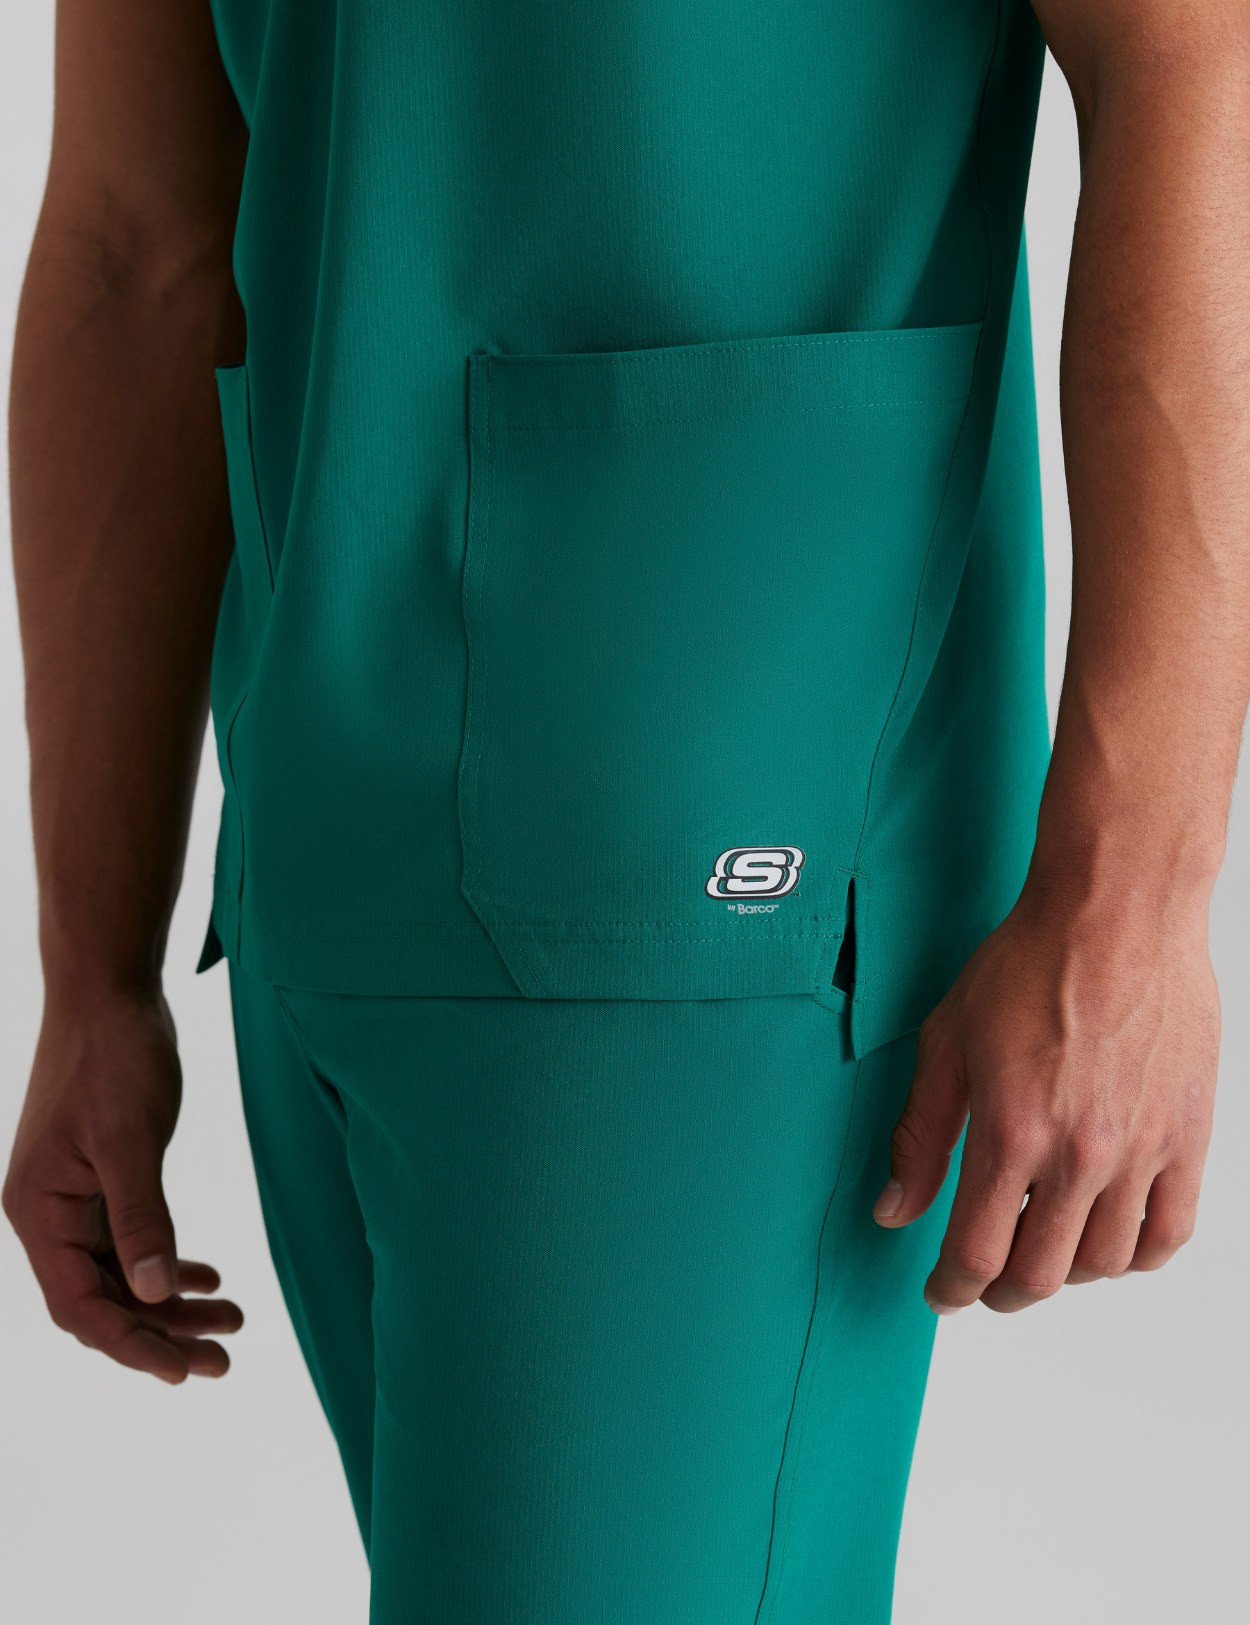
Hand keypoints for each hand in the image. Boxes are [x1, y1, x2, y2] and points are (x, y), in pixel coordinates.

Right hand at [4, 987, 242, 1380]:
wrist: (110, 992)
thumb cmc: (113, 1056)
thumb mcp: (130, 1139)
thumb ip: (142, 1218)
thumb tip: (156, 1293)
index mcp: (39, 1213)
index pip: (81, 1307)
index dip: (131, 1345)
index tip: (184, 1371)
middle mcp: (48, 1215)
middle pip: (103, 1300)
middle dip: (162, 1333)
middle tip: (224, 1358)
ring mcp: (74, 1198)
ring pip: (122, 1274)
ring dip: (172, 1302)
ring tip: (232, 1320)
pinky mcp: (101, 1178)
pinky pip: (130, 1241)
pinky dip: (168, 1262)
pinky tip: (207, 1276)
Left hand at [872, 879, 1219, 1312]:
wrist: (1116, 914)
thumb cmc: (1031, 963)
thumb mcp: (946, 1042)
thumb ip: (919, 1135)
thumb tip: (895, 1208)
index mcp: (1011, 1132)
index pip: (976, 1254)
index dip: (951, 1290)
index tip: (942, 1293)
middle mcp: (1080, 1154)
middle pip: (1039, 1275)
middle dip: (1000, 1293)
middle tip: (985, 1284)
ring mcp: (1141, 1151)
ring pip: (1102, 1264)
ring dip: (1063, 1274)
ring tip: (1040, 1249)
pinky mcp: (1187, 1137)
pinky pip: (1169, 1233)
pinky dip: (1134, 1255)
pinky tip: (1106, 1239)